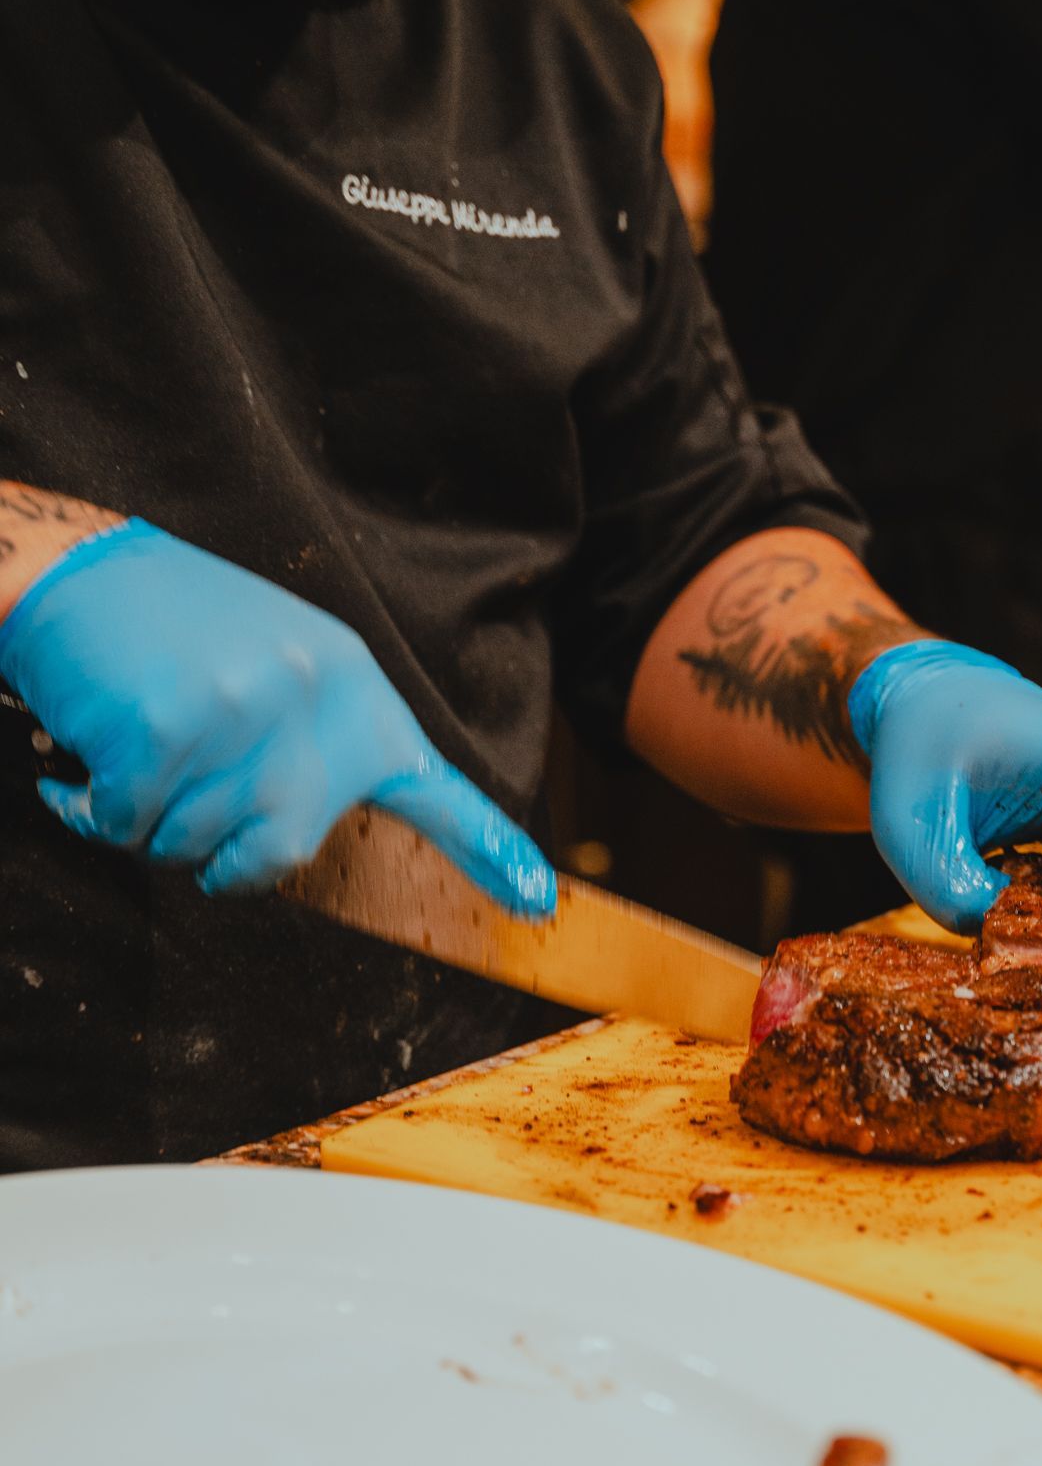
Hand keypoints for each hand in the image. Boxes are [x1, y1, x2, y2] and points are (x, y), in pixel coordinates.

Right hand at [0, 518, 558, 908]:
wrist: (80, 567)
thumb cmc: (174, 627)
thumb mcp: (279, 664)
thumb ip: (313, 743)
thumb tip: (311, 832)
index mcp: (350, 688)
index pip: (433, 786)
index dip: (488, 849)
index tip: (538, 898)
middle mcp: (310, 701)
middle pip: (284, 853)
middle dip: (221, 854)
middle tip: (181, 798)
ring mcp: (242, 714)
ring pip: (197, 846)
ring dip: (151, 822)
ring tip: (135, 749)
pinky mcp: (167, 730)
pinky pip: (130, 825)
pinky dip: (94, 809)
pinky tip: (83, 759)